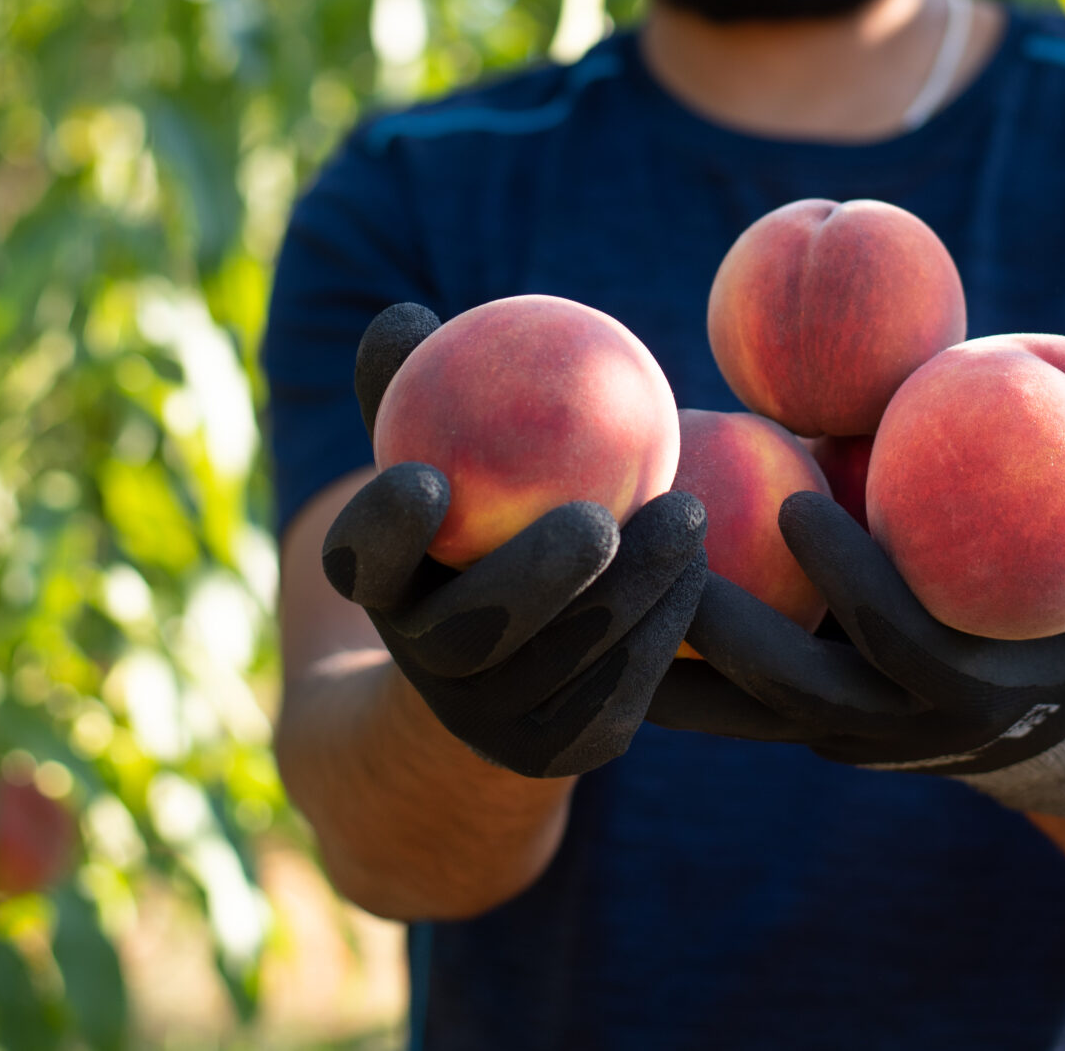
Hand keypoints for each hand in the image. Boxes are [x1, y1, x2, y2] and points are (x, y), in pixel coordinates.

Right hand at [321, 303, 706, 779]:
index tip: (425, 476)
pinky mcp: (559, 752)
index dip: (382, 527)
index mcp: (380, 591)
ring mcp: (491, 720)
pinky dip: (660, 635)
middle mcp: (425, 667)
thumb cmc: (466, 518)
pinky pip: (617, 696)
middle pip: (470, 636)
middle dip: (532, 581)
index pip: (361, 561)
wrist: (489, 666)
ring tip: (689, 518)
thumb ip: (413, 385)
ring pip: (562, 667)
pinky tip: (703, 572)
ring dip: (630, 596)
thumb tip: (410, 312)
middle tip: (599, 519)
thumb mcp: (429, 450)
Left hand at [647, 447, 1064, 817]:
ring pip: (734, 714)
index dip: (847, 575)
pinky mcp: (801, 729)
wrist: (1060, 749)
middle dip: (718, 623)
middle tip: (663, 534)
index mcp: (965, 691)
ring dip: (664, 656)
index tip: (797, 494)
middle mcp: (891, 729)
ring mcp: (839, 738)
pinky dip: (666, 669)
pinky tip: (608, 602)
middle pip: (785, 686)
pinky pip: (723, 706)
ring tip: (600, 580)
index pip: (894, 639)